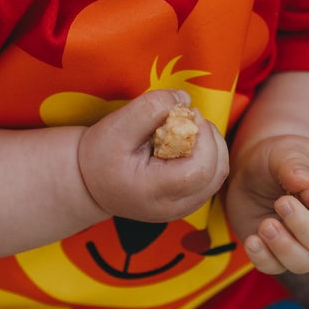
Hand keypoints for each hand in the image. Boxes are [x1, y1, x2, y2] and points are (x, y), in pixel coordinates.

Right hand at [77, 89, 228, 224]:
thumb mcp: (115, 127)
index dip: (203, 136)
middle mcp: (173, 207)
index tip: (186, 116)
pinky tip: (184, 143)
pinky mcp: (188, 202)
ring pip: (219, 174)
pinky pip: (212, 177)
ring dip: (211, 145)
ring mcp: (183, 208)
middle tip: (187, 119)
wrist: (89, 183)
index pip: (201, 169)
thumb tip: (185, 100)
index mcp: (154, 192)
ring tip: (185, 130)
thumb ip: (149, 109)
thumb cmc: (99, 157)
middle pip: (216, 172)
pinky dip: (207, 154)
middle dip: (210, 138)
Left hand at [224, 134, 308, 274]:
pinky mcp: (274, 251)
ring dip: (285, 248)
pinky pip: (275, 267)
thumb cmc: (280, 157)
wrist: (254, 169)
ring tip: (265, 225)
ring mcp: (299, 242)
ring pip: (305, 262)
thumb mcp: (286, 151)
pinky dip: (263, 258)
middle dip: (304, 226)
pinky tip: (252, 240)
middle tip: (281, 202)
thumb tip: (304, 182)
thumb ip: (295, 163)